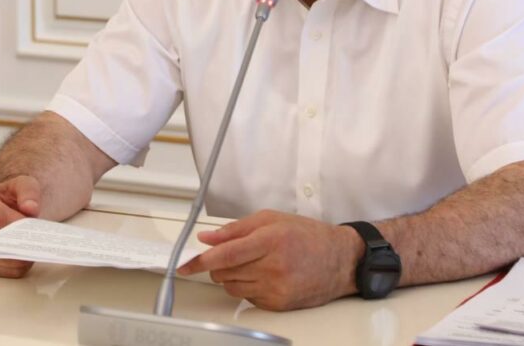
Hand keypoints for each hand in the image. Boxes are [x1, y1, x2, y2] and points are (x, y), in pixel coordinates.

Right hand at [0, 175, 41, 277]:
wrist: (7, 208)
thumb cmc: (11, 197)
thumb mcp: (22, 184)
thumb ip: (28, 191)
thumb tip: (30, 208)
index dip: (19, 224)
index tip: (33, 226)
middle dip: (19, 241)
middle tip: (37, 240)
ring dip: (20, 256)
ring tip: (34, 248)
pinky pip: (2, 271)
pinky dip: (18, 267)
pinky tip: (28, 256)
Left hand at [178, 209, 363, 310]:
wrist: (340, 260)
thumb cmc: (307, 235)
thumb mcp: (272, 219)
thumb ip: (236, 229)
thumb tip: (208, 238)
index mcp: (270, 240)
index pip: (225, 254)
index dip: (200, 260)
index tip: (184, 264)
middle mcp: (273, 266)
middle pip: (224, 272)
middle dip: (219, 263)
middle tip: (233, 254)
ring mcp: (276, 288)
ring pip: (232, 286)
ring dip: (233, 276)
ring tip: (254, 263)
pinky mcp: (278, 304)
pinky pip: (247, 298)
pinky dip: (247, 287)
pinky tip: (264, 275)